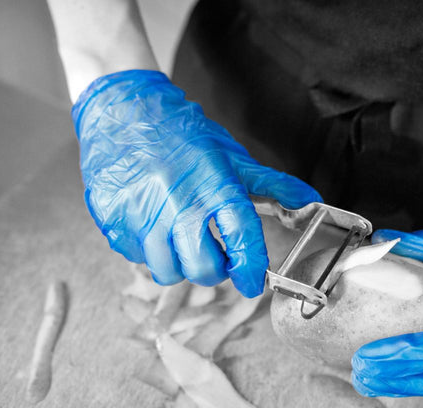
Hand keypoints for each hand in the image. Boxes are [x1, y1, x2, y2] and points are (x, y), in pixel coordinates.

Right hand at [73, 70, 320, 295]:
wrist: (122, 108)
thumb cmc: (180, 133)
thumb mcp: (230, 155)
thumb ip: (272, 184)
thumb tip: (310, 202)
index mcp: (213, 183)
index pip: (241, 237)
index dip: (249, 268)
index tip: (252, 283)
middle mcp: (176, 201)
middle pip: (202, 267)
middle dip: (214, 270)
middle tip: (216, 256)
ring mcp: (140, 212)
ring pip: (167, 270)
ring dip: (179, 264)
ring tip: (182, 239)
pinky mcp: (112, 218)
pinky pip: (135, 256)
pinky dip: (149, 250)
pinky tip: (153, 226)